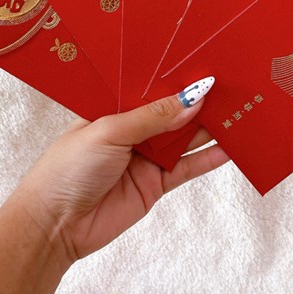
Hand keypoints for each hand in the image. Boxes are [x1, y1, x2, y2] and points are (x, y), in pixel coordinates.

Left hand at [13, 79, 227, 263]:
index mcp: (116, 109)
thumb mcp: (109, 131)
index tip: (205, 67)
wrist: (54, 226)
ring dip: (209, 128)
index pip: (153, 89)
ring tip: (238, 112)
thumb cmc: (68, 169)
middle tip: (231, 88)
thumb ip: (153, 117)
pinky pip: (187, 167)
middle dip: (199, 102)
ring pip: (185, 138)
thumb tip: (193, 98)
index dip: (177, 80)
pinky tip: (229, 148)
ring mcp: (147, 157)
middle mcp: (134, 130)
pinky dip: (208, 158)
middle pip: (174, 113)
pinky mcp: (157, 183)